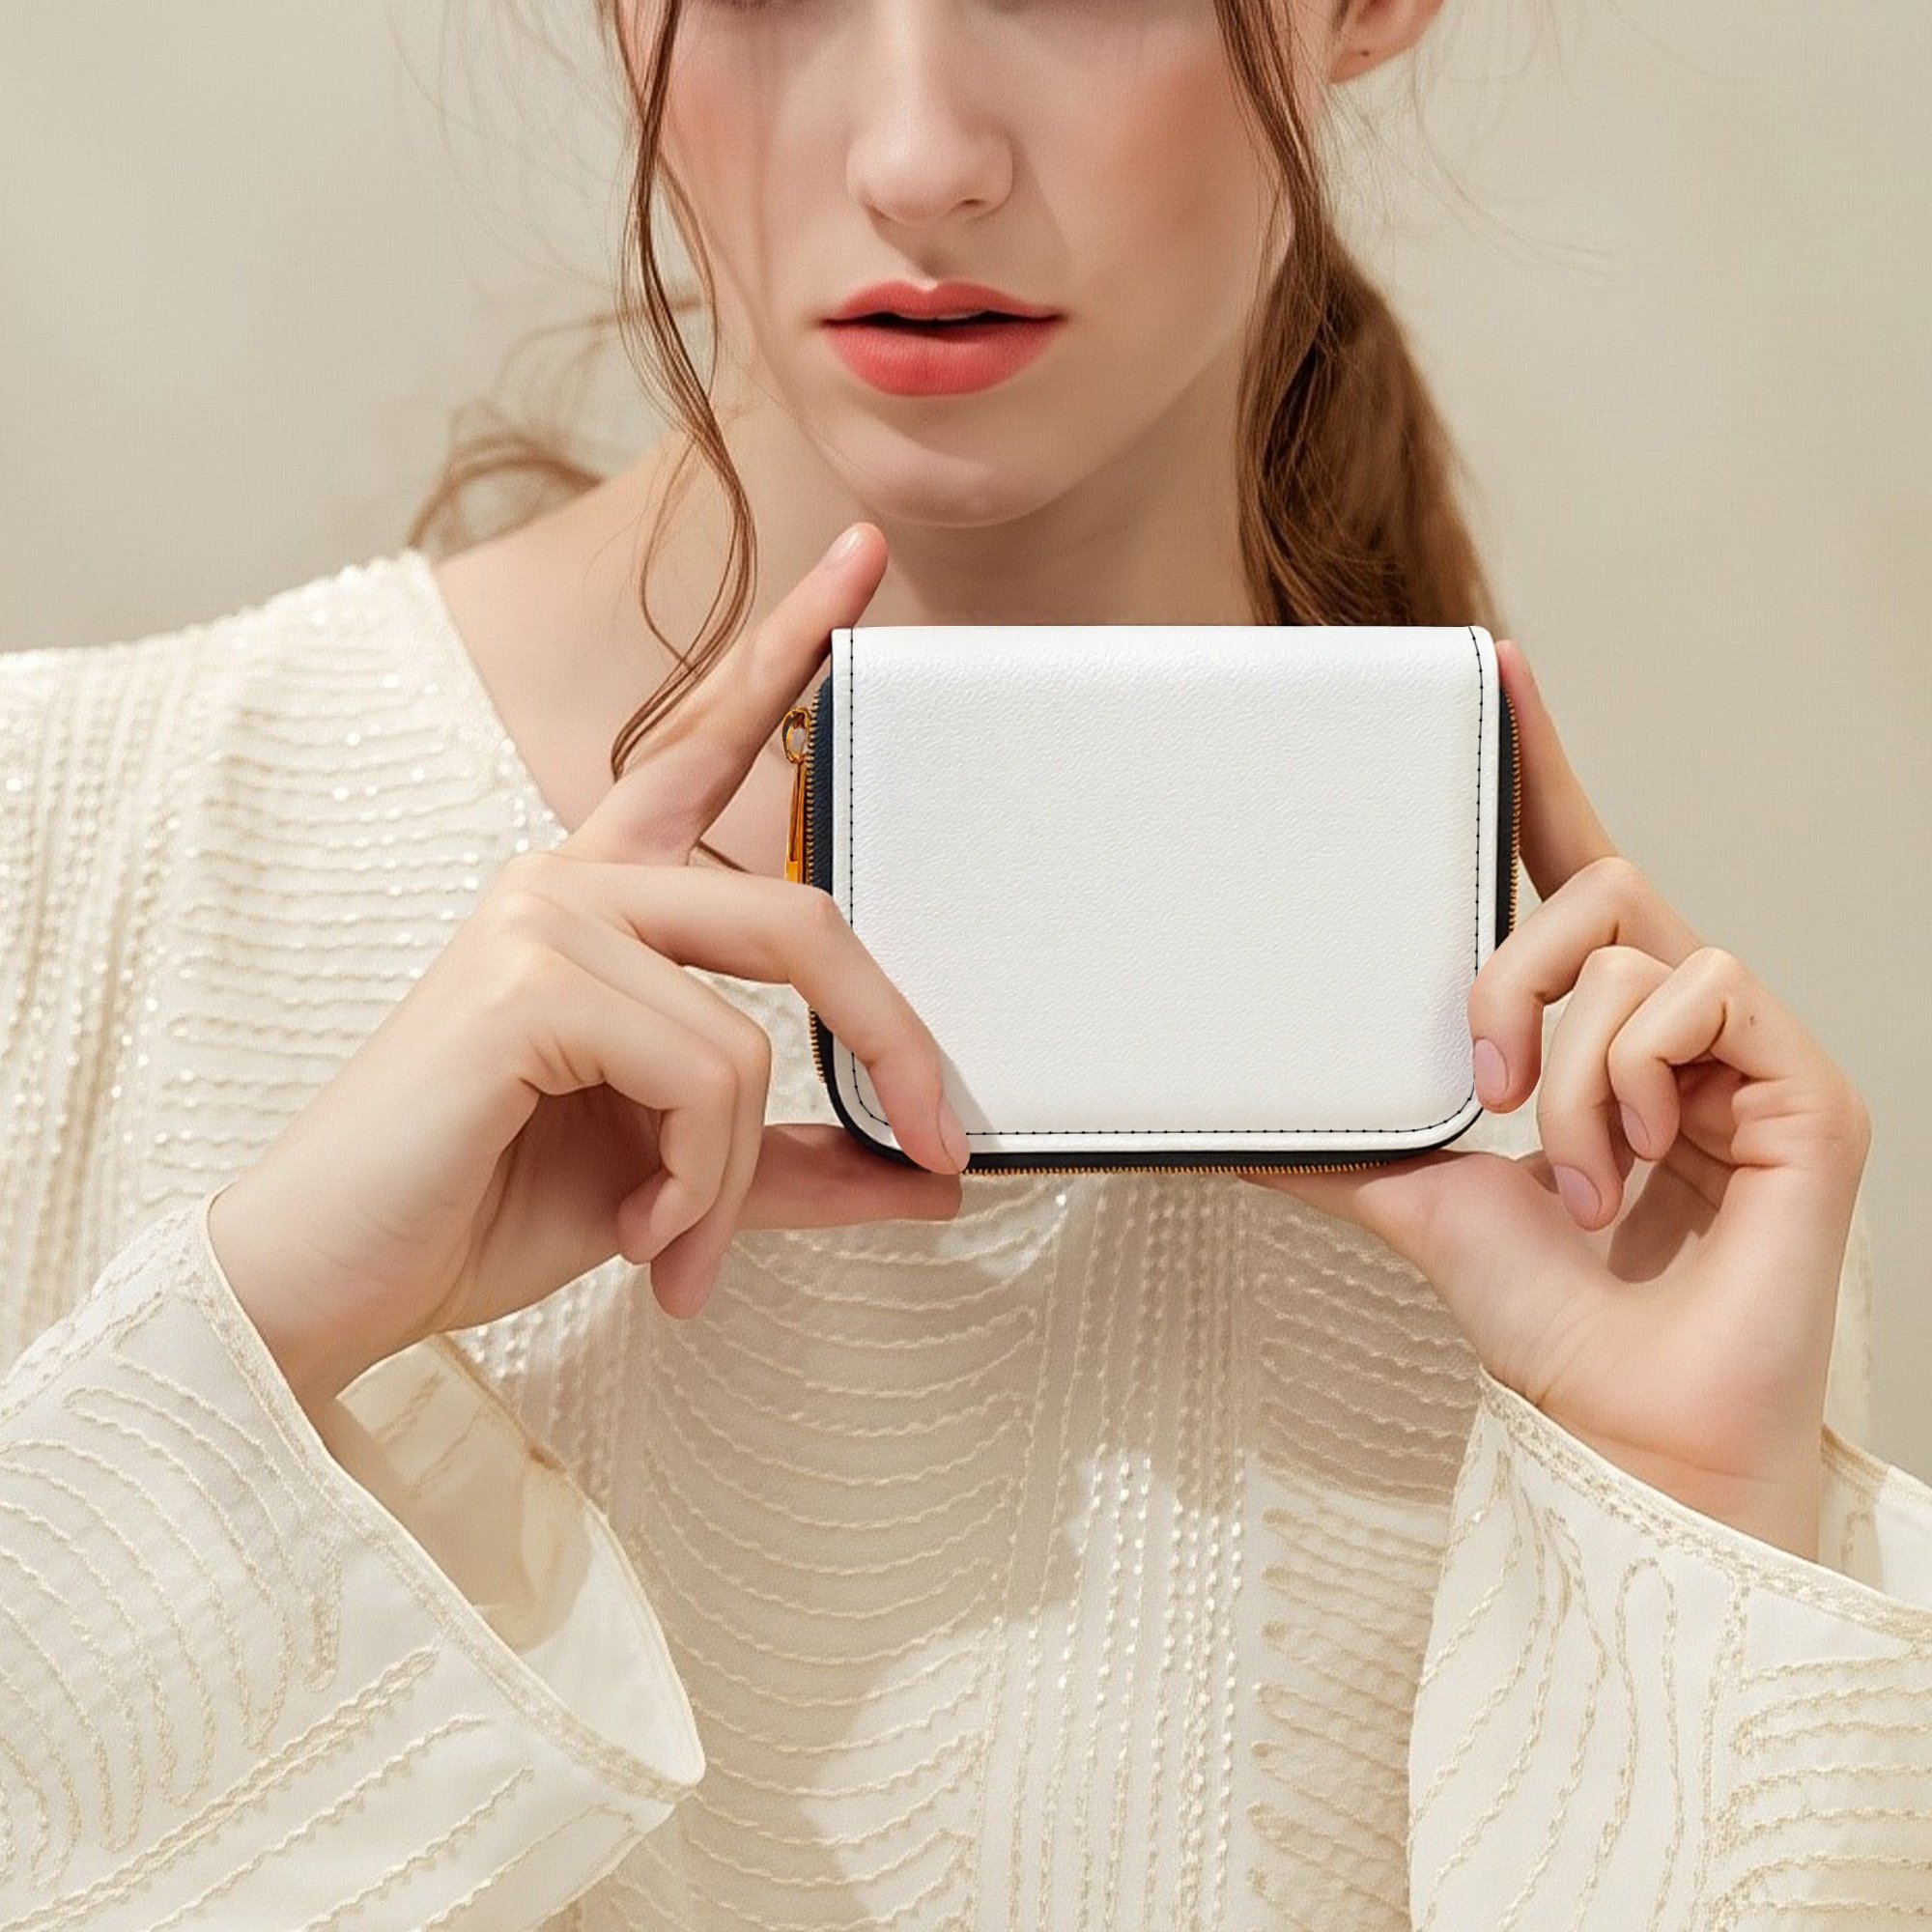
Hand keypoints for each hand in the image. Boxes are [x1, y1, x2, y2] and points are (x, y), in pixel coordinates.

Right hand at [211, 522, 967, 1413]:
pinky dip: (700, 1183)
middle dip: (893, 1043)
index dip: (788, 651)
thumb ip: (790, 1159)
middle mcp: (572, 882)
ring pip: (752, 1036)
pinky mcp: (527, 979)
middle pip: (801, 916)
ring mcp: (544, 918)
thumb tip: (924, 1174)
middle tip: (937, 1145)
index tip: (863, 558)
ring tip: (682, 1247)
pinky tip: (642, 1231)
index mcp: (603, 898)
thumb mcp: (677, 1175)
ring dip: (736, 1175)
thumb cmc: (482, 1203)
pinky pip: (705, 1074)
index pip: (709, 745)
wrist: (336, 1283)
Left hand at [1240, 640, 1871, 1559]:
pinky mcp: (1806, 1083)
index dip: (1536, 767)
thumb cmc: (1543, 1312)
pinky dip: (1629, 1089)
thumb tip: (1222, 1120)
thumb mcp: (1414, 1194)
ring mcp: (1749, 1044)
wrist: (1621, 1420)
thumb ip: (1339, 1137)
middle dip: (1508, 976)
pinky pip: (1698, 996)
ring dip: (1566, 1076)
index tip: (1497, 669)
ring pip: (1632, 948)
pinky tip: (1634, 1178)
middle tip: (1482, 1086)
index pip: (1570, 862)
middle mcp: (1679, 1012)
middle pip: (1595, 884)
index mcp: (1597, 1020)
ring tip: (1570, 1180)